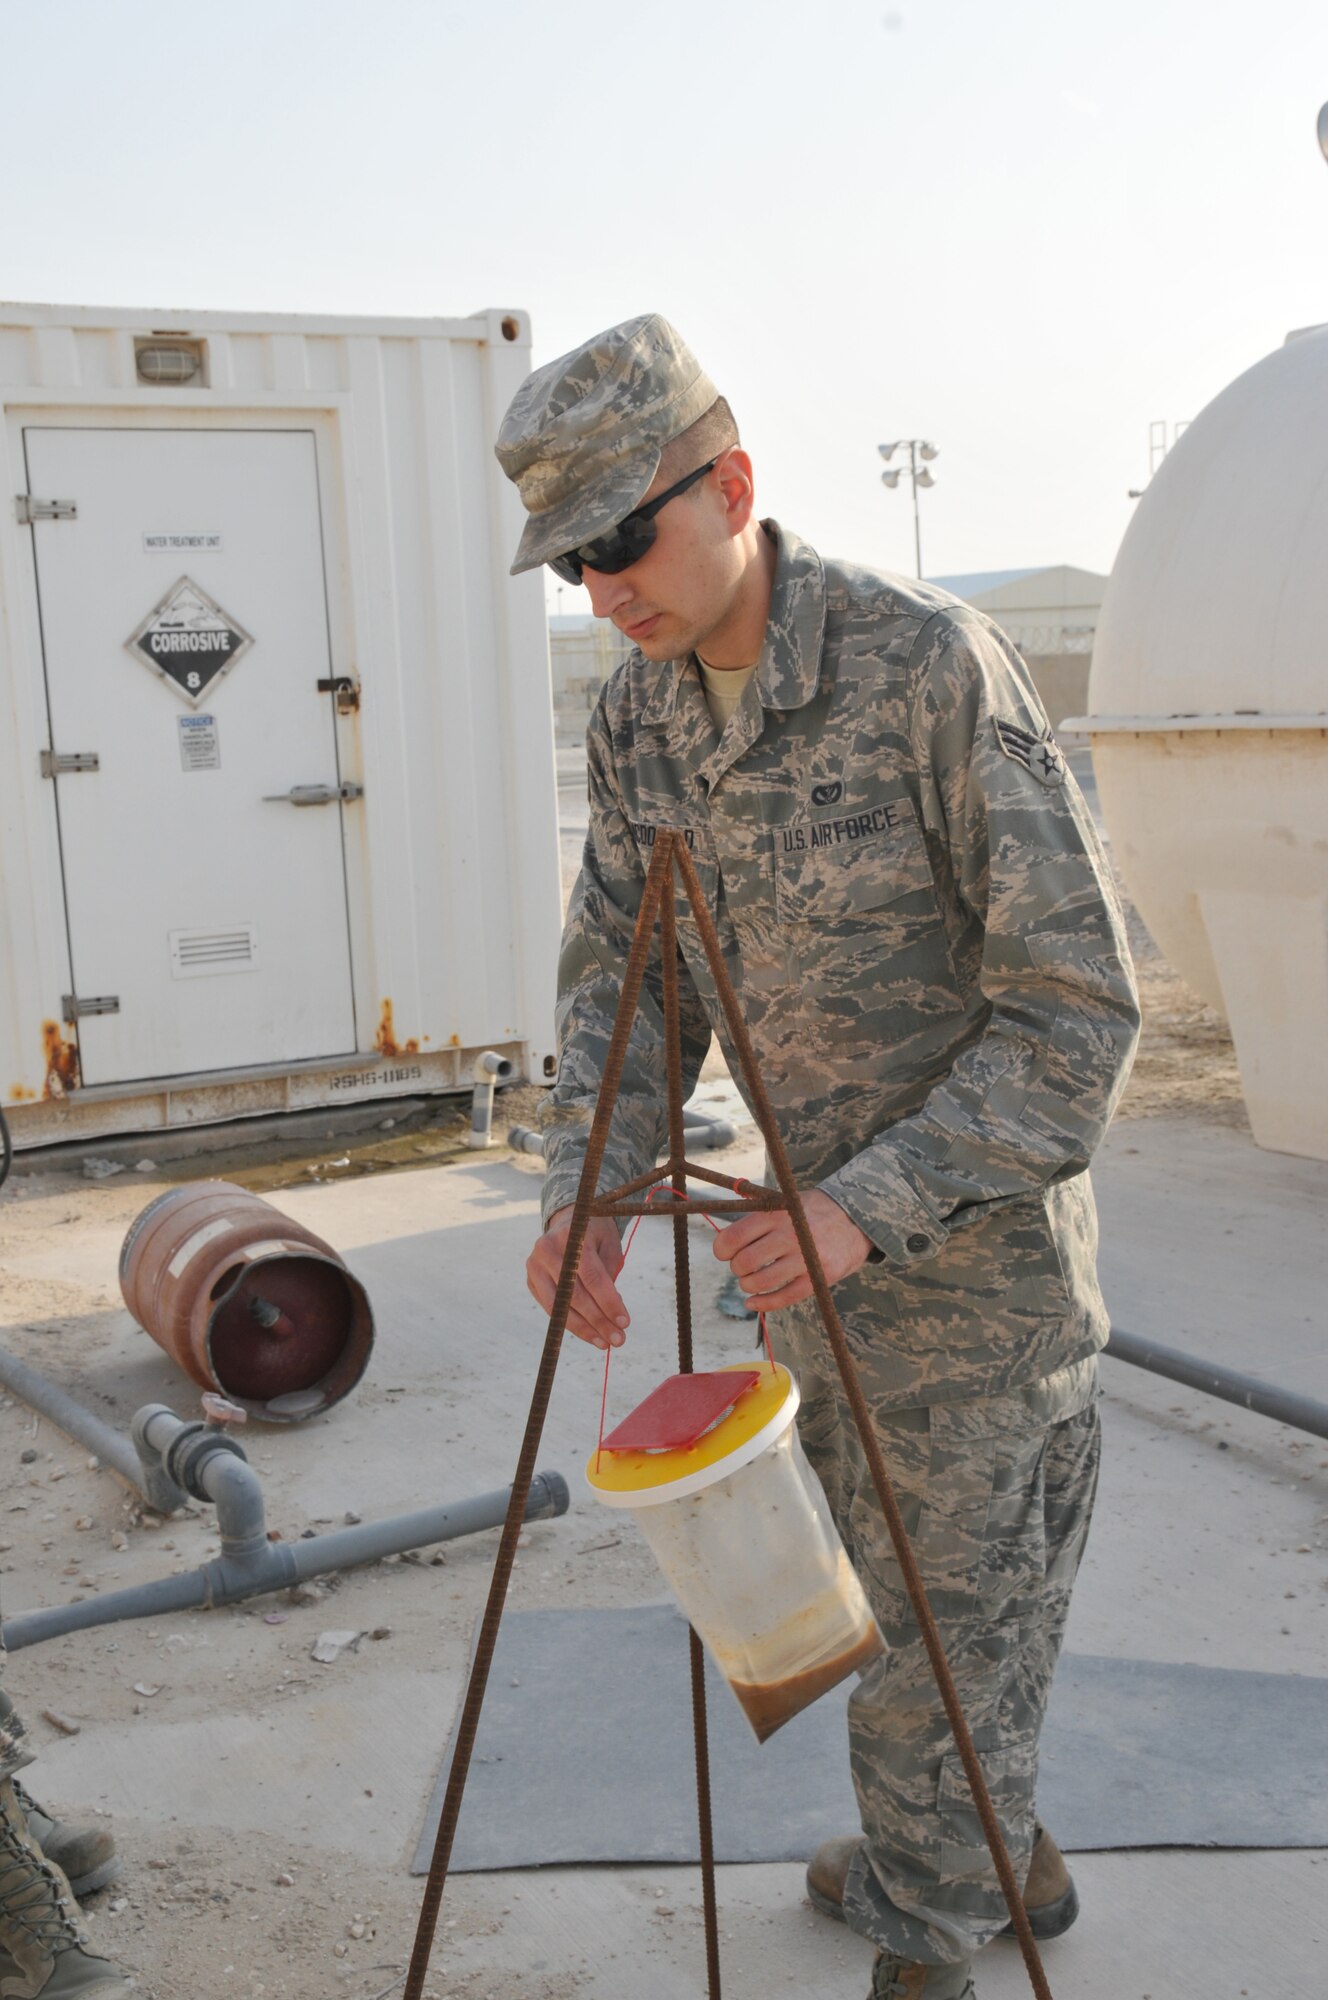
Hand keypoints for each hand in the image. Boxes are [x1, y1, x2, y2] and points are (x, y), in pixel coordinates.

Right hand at [526, 1207, 630, 1349]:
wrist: (569, 1220)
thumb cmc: (595, 1234)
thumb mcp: (610, 1244)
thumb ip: (610, 1272)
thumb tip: (610, 1311)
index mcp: (571, 1236)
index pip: (592, 1277)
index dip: (609, 1302)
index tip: (625, 1323)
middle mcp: (547, 1250)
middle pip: (575, 1295)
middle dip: (598, 1321)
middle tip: (618, 1340)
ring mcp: (534, 1265)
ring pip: (559, 1307)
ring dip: (583, 1329)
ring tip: (604, 1342)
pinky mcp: (530, 1280)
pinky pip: (551, 1308)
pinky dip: (570, 1323)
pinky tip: (589, 1334)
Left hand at [710, 1189, 872, 1312]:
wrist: (857, 1218)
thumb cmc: (812, 1211)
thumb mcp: (786, 1202)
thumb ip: (757, 1217)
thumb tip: (723, 1240)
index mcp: (777, 1213)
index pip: (734, 1236)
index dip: (722, 1250)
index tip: (724, 1253)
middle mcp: (790, 1234)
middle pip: (745, 1262)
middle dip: (737, 1269)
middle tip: (742, 1267)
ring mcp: (806, 1257)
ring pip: (761, 1282)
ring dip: (748, 1286)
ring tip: (750, 1281)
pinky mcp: (819, 1277)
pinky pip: (784, 1297)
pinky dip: (763, 1304)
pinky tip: (752, 1303)